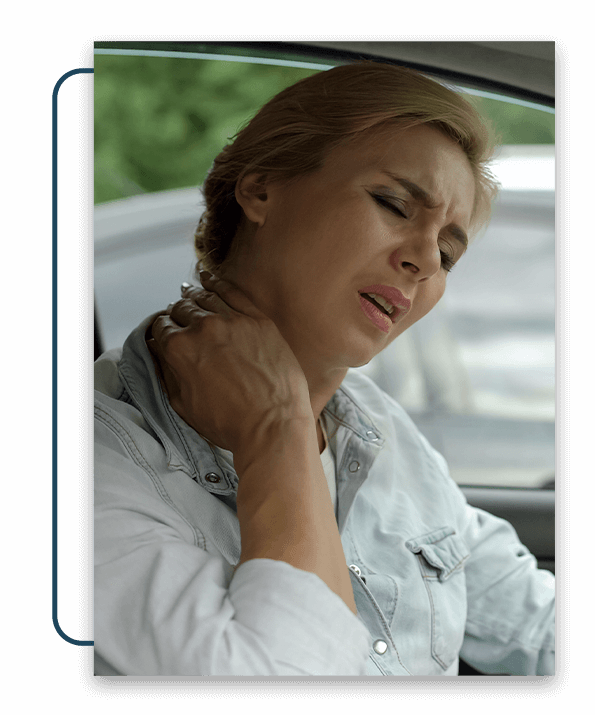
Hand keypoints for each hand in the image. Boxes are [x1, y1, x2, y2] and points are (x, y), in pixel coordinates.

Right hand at [147, 273, 312, 457]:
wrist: (274, 426)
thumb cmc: (230, 423)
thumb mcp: (184, 405)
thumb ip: (166, 373)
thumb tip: (158, 353)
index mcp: (179, 349)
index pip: (161, 327)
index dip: (161, 330)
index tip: (165, 333)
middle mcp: (203, 328)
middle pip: (182, 309)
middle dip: (177, 314)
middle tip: (179, 319)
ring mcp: (233, 320)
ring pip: (205, 297)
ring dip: (193, 296)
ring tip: (189, 295)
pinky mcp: (258, 320)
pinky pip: (232, 292)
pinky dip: (216, 282)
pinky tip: (208, 278)